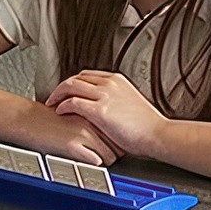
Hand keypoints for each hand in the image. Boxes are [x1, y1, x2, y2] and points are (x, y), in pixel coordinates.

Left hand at [46, 71, 163, 158]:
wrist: (158, 134)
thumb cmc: (147, 125)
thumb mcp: (130, 102)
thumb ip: (116, 99)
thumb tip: (105, 105)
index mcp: (117, 80)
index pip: (87, 75)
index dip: (73, 82)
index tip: (66, 91)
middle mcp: (109, 84)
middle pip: (76, 78)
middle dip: (61, 87)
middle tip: (53, 97)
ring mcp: (104, 95)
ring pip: (70, 86)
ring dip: (57, 95)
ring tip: (52, 103)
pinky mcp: (100, 110)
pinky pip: (73, 102)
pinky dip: (62, 106)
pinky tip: (60, 112)